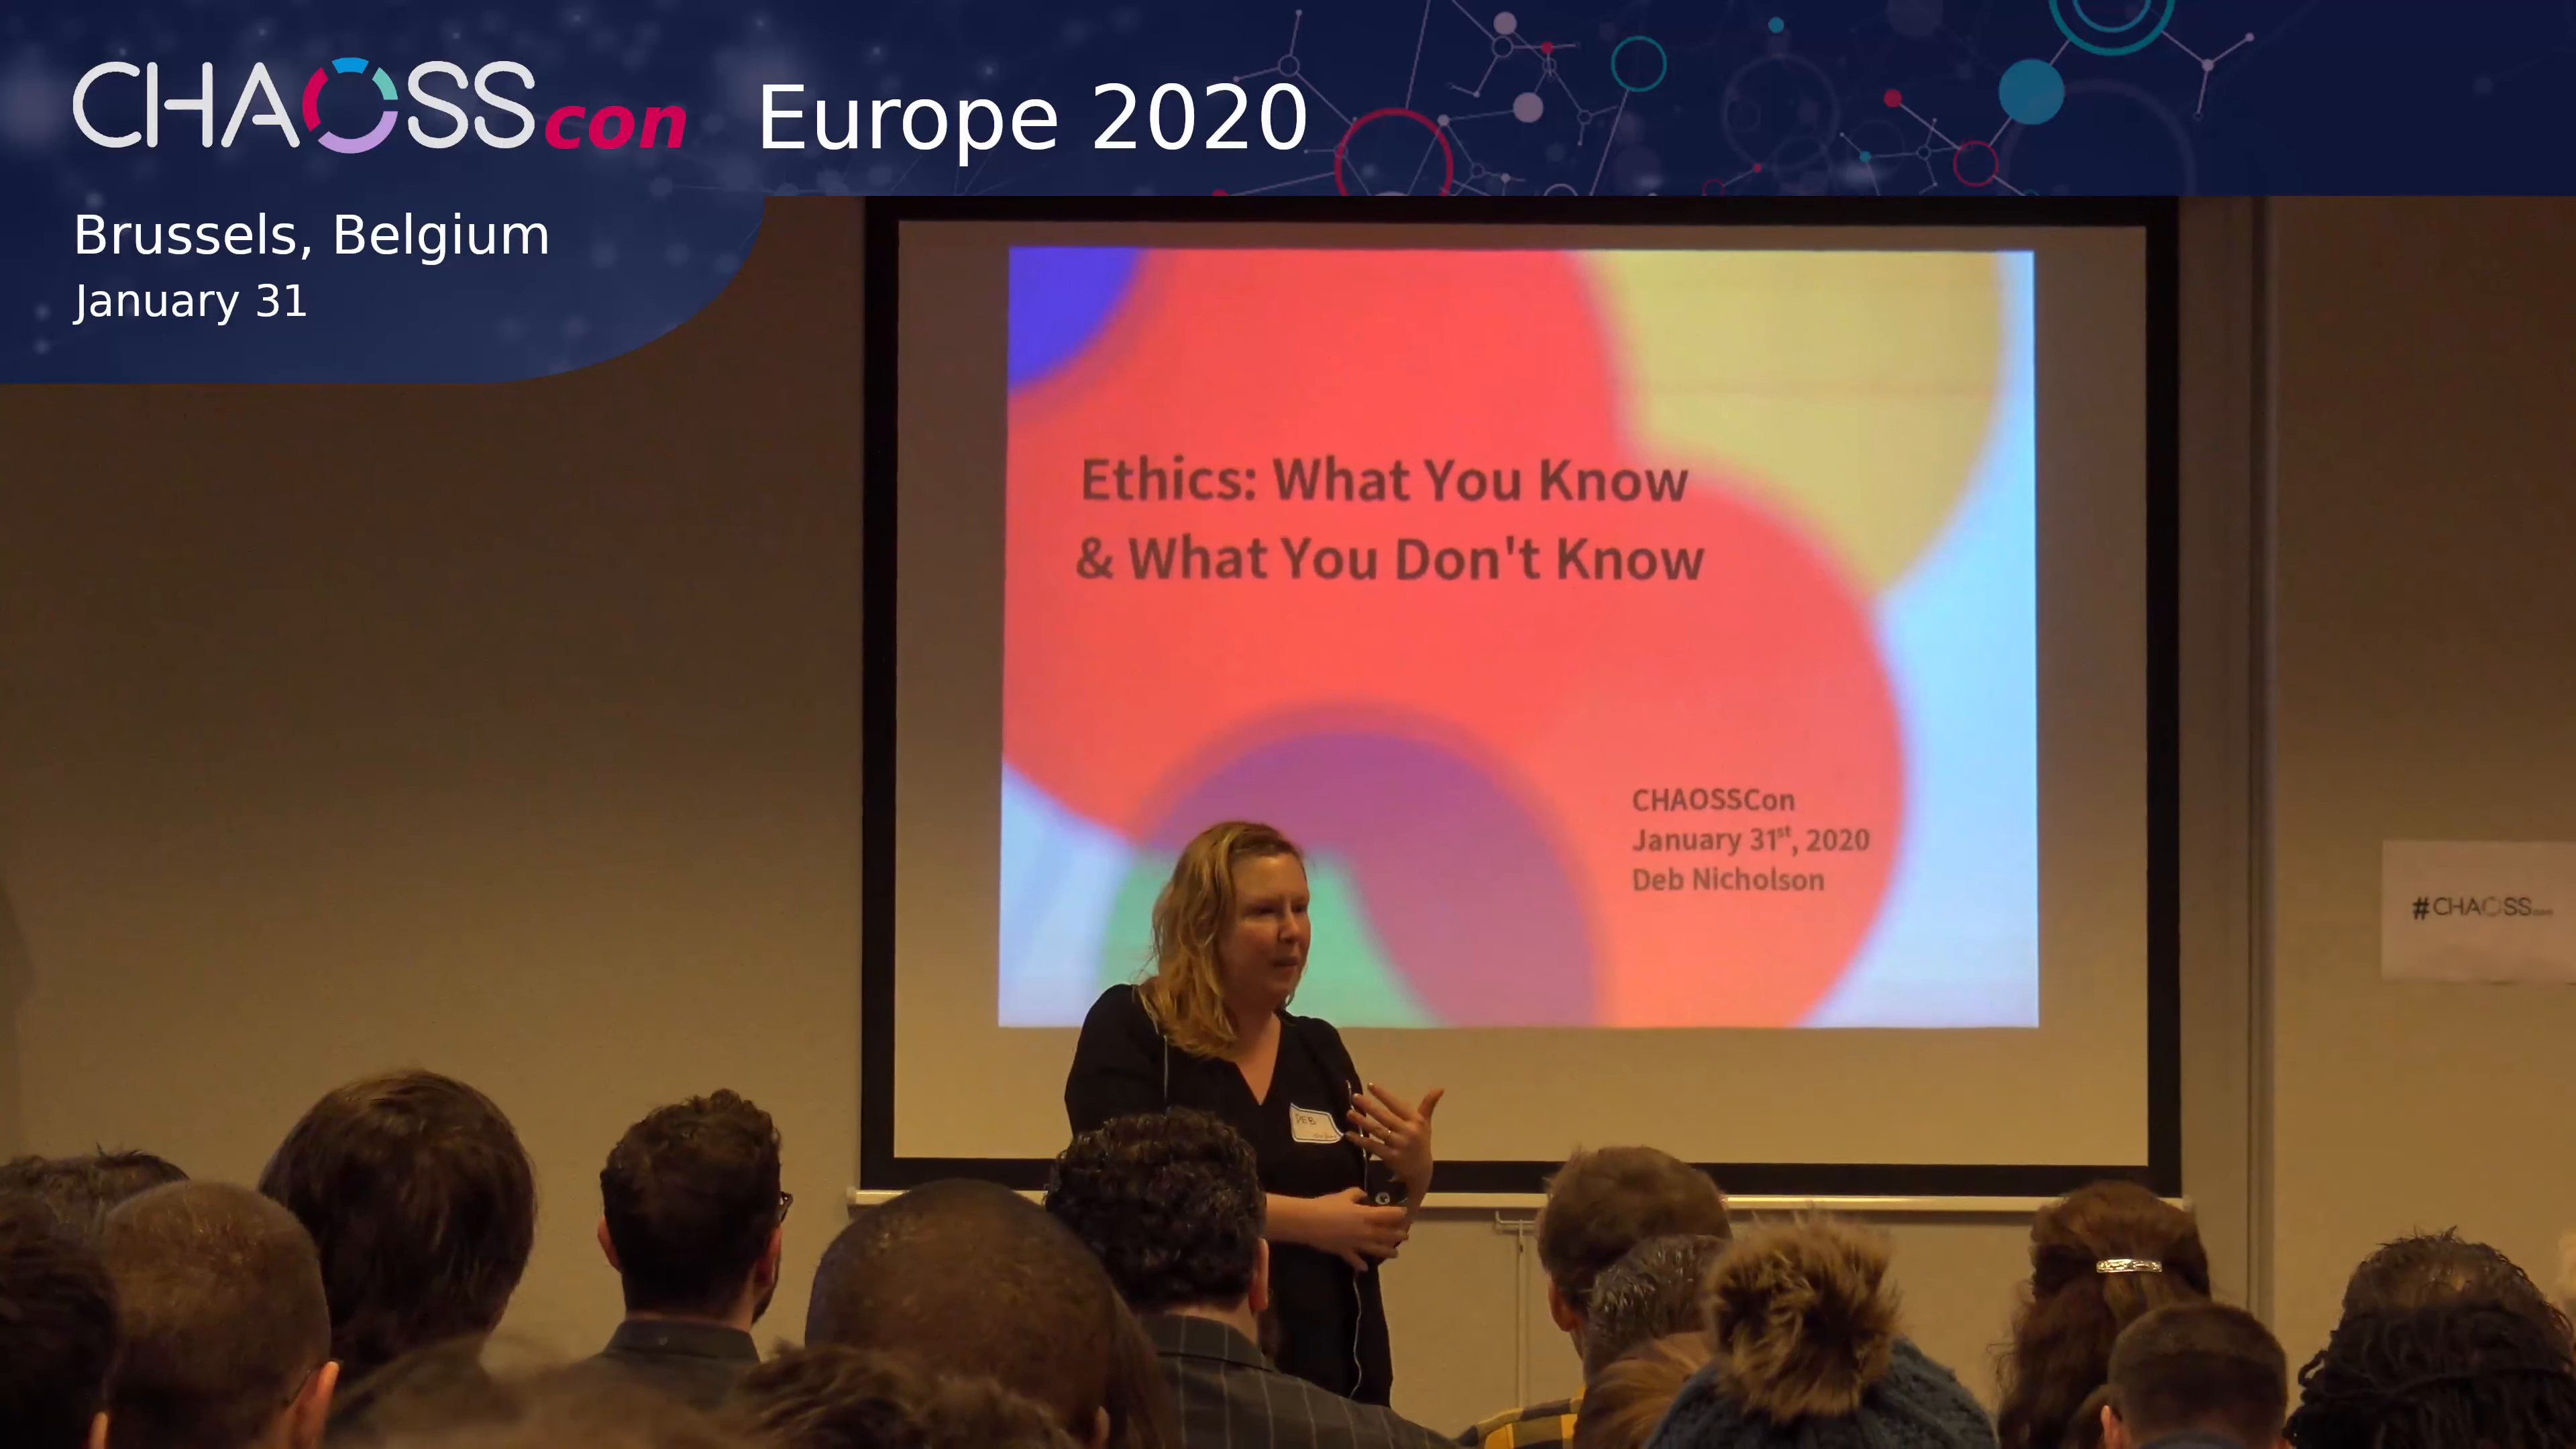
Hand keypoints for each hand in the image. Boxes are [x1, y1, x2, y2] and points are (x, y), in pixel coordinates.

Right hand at [1303, 1187, 1410, 1271]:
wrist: (1308, 1222)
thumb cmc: (1326, 1206)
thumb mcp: (1343, 1195)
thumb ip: (1356, 1194)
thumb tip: (1363, 1195)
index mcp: (1366, 1215)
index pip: (1388, 1215)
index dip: (1398, 1214)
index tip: (1406, 1213)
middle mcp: (1365, 1231)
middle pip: (1386, 1234)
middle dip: (1397, 1235)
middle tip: (1406, 1236)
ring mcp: (1356, 1244)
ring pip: (1376, 1249)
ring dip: (1387, 1251)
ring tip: (1396, 1253)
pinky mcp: (1344, 1252)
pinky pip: (1354, 1259)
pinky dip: (1360, 1264)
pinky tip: (1365, 1268)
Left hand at [1348, 1081, 1443, 1196]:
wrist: (1421, 1171)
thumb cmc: (1421, 1143)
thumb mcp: (1425, 1124)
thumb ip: (1428, 1105)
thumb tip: (1440, 1088)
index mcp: (1416, 1121)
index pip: (1397, 1105)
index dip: (1384, 1095)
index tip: (1370, 1085)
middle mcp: (1408, 1132)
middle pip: (1385, 1116)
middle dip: (1369, 1106)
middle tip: (1354, 1097)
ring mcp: (1399, 1145)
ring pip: (1378, 1131)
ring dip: (1362, 1122)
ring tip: (1349, 1113)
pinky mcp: (1391, 1157)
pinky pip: (1373, 1147)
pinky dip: (1361, 1140)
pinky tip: (1349, 1134)